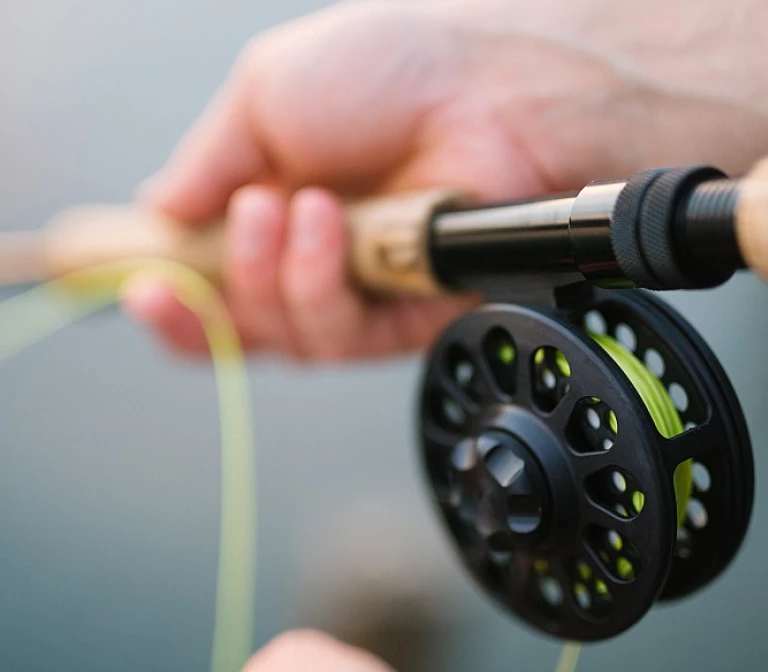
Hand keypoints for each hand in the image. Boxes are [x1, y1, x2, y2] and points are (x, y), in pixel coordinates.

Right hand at [124, 0, 767, 359]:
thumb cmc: (391, 71)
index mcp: (275, 211)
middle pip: (240, 330)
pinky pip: (338, 337)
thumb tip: (159, 212)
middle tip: (192, 254)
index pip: (210, 281)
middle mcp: (313, 262)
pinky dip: (319, 284)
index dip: (171, 298)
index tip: (138, 286)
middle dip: (202, 304)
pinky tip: (328, 228)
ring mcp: (358, 295)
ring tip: (285, 207)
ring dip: (265, 279)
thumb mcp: (267, 96)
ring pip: (284, 338)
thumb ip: (207, 165)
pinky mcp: (403, 320)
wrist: (488, 85)